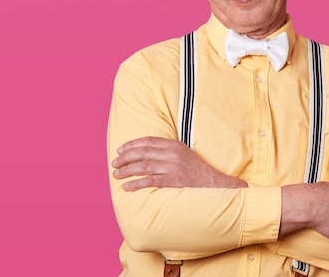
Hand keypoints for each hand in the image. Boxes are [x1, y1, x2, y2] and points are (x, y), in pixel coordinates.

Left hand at [111, 136, 246, 190]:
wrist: (214, 183)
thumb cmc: (197, 170)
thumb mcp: (184, 153)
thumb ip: (167, 151)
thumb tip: (146, 153)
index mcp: (174, 145)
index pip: (148, 141)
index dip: (131, 145)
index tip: (120, 150)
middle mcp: (172, 154)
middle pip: (143, 152)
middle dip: (125, 158)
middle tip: (115, 163)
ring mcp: (172, 167)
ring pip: (143, 166)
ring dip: (127, 170)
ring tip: (116, 174)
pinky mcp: (173, 180)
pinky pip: (150, 181)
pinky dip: (136, 183)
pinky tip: (127, 187)